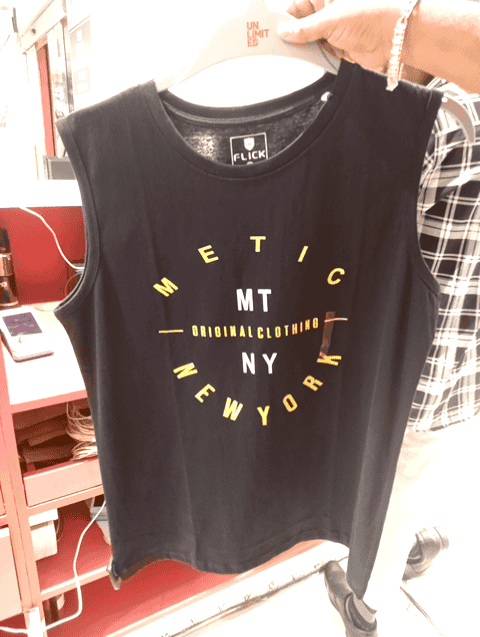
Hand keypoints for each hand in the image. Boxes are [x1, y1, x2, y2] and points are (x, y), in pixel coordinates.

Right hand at [279, 0, 401, 73]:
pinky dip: (310, 58)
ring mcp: (332, 31)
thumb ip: (305, 28)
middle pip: (300, 24)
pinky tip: (301, 61)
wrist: (394, 36)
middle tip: (271, 45)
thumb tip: (284, 31)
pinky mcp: (337, 49)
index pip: (297, 6)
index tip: (268, 28)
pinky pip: (318, 54)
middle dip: (289, 34)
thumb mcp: (330, 20)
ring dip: (299, 48)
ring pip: (308, 40)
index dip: (283, 16)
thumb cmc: (368, 15)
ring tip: (285, 55)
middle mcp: (327, 13)